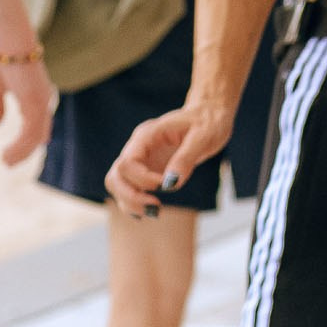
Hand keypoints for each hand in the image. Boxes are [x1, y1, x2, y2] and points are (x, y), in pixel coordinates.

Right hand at [0, 54, 54, 166]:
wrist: (8, 42)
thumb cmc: (2, 57)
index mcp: (36, 97)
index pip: (37, 125)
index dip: (29, 141)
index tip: (17, 153)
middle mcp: (43, 101)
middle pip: (38, 134)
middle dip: (24, 151)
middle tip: (8, 163)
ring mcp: (41, 103)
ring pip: (35, 137)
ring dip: (20, 152)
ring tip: (6, 162)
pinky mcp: (35, 104)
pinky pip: (30, 133)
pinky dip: (20, 146)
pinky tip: (7, 154)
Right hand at [108, 102, 235, 215]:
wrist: (211, 114)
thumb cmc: (208, 122)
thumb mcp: (203, 137)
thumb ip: (185, 159)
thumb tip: (170, 184)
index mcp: (147, 135)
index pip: (127, 162)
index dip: (142, 180)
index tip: (166, 184)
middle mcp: (138, 147)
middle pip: (115, 176)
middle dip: (130, 196)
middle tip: (156, 207)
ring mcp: (141, 159)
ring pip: (117, 184)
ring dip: (129, 202)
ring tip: (154, 212)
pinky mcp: (148, 169)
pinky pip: (130, 187)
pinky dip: (135, 202)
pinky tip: (150, 211)